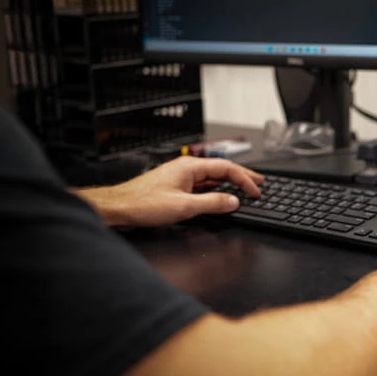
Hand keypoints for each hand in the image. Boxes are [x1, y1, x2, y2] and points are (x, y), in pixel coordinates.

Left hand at [77, 157, 264, 227]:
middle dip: (241, 176)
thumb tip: (232, 201)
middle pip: (220, 169)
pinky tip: (219, 197)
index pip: (226, 168)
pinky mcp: (173, 188)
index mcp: (189, 167)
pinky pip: (200, 185)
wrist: (117, 207)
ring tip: (244, 189)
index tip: (256, 190)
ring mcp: (179, 178)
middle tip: (259, 183)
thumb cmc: (142, 204)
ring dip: (228, 184)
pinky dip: (214, 190)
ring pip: (210, 178)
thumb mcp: (184, 207)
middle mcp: (185, 169)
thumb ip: (212, 203)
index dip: (245, 179)